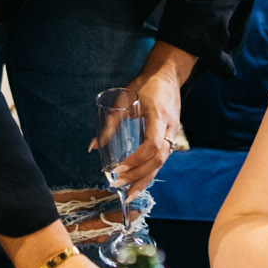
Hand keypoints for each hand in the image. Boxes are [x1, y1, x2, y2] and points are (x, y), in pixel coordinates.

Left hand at [108, 67, 181, 197]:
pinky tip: (139, 182)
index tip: (119, 168)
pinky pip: (162, 159)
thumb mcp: (124, 99)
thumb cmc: (145, 84)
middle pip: (158, 160)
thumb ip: (110, 122)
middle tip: (118, 185)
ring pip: (162, 163)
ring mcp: (173, 133)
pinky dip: (150, 172)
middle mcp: (170, 128)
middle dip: (139, 176)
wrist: (168, 73)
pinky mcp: (172, 136)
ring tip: (129, 194)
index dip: (136, 160)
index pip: (152, 145)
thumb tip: (94, 146)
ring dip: (145, 179)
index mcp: (159, 116)